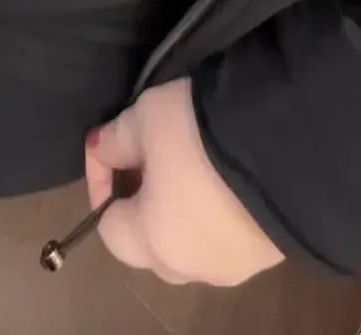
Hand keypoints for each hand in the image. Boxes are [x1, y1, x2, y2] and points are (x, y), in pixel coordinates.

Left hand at [84, 79, 285, 287]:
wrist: (285, 148)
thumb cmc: (198, 137)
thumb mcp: (145, 119)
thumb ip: (115, 139)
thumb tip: (101, 148)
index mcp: (153, 244)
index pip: (108, 226)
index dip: (101, 181)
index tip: (109, 144)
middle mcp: (191, 267)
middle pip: (150, 242)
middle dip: (142, 201)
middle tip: (148, 155)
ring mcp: (234, 266)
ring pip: (191, 243)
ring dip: (180, 209)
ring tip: (188, 162)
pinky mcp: (269, 254)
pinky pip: (227, 238)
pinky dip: (217, 214)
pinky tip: (224, 177)